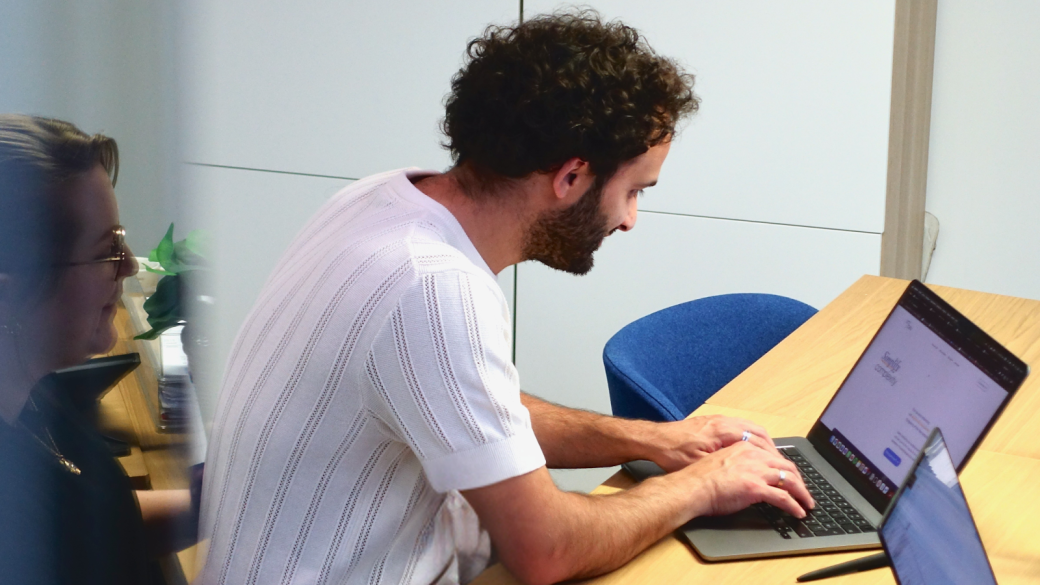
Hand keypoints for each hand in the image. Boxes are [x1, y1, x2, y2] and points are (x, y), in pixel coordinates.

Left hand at [650, 415, 778, 471]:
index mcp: (723, 430)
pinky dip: (752, 437)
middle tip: (782, 465)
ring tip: (772, 459)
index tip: (782, 468)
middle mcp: (724, 422)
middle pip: (759, 432)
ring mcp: (719, 420)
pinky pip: (741, 427)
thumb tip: (745, 470)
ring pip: (751, 428)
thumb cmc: (673, 453)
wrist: (653, 439)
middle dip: (773, 449)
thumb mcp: (699, 463)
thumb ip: (724, 463)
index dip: (772, 456)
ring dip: (764, 443)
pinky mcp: (713, 422)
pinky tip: (753, 449)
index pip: (758, 440)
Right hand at [681, 441, 814, 518]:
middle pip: (787, 466)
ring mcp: (756, 470)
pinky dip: (794, 505)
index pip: (774, 456)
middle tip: (804, 491)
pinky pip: (783, 497)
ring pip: (790, 480)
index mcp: (744, 448)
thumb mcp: (722, 463)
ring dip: (802, 493)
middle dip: (800, 480)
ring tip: (807, 503)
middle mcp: (753, 455)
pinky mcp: (756, 487)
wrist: (691, 486)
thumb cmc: (699, 479)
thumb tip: (747, 477)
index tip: (792, 477)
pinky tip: (799, 512)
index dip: (786, 468)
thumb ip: (738, 466)